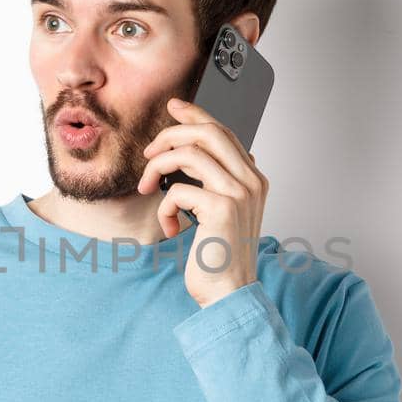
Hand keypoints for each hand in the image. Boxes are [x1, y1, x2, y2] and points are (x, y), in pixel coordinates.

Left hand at [137, 97, 268, 308]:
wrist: (229, 294)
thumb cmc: (221, 257)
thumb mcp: (223, 213)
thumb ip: (220, 182)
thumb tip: (204, 155)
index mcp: (254, 179)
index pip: (224, 132)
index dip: (196, 115)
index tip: (174, 107)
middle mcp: (251, 181)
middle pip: (209, 132)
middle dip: (171, 134)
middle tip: (149, 151)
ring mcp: (239, 193)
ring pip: (189, 154)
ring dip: (158, 168)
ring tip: (148, 188)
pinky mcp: (221, 208)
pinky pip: (178, 190)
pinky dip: (165, 207)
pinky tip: (172, 227)